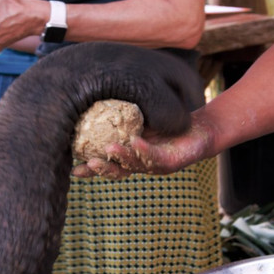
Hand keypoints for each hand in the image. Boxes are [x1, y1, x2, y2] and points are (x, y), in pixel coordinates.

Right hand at [71, 113, 215, 178]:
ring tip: (108, 150)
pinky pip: (155, 156)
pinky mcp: (172, 162)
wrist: (201, 129)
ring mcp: (156, 165)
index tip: (72, 168)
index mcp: (130, 157)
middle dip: (101, 170)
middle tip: (84, 166)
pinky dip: (144, 149)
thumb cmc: (168, 123)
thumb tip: (93, 101)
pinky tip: (134, 141)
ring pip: (135, 165)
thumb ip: (122, 118)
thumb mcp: (141, 120)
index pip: (106, 165)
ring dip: (121, 158)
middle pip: (117, 171)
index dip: (90, 169)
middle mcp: (141, 164)